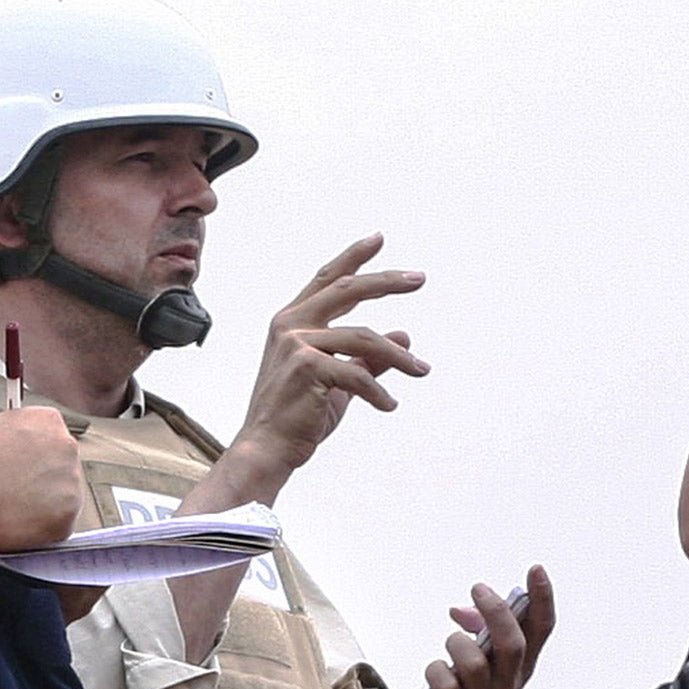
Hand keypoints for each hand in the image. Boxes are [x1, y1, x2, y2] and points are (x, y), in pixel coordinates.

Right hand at [0, 405, 83, 551]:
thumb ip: (20, 440)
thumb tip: (24, 455)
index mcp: (49, 421)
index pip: (54, 442)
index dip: (35, 462)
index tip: (23, 472)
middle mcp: (67, 447)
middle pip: (63, 470)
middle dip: (43, 484)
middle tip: (14, 494)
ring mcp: (71, 482)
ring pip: (63, 500)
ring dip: (43, 508)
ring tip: (8, 509)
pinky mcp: (67, 517)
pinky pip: (58, 528)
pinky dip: (40, 532)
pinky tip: (15, 523)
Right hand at [224, 234, 429, 493]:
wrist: (267, 449)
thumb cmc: (297, 417)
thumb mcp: (339, 382)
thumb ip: (368, 357)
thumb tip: (403, 335)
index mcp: (292, 322)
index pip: (327, 280)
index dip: (353, 257)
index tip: (378, 238)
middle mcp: (291, 325)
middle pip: (348, 289)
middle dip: (386, 280)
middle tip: (419, 278)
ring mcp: (296, 344)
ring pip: (365, 338)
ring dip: (398, 357)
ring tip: (421, 370)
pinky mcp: (307, 366)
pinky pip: (358, 373)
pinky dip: (378, 392)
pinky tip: (389, 405)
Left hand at [414, 565, 554, 688]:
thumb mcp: (485, 666)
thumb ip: (477, 634)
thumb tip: (460, 610)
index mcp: (520, 670)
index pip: (541, 632)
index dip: (541, 600)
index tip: (535, 570)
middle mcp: (508, 686)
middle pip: (511, 645)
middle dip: (496, 613)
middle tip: (478, 590)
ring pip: (476, 665)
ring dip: (458, 645)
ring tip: (451, 644)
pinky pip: (445, 687)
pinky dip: (435, 671)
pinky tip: (435, 672)